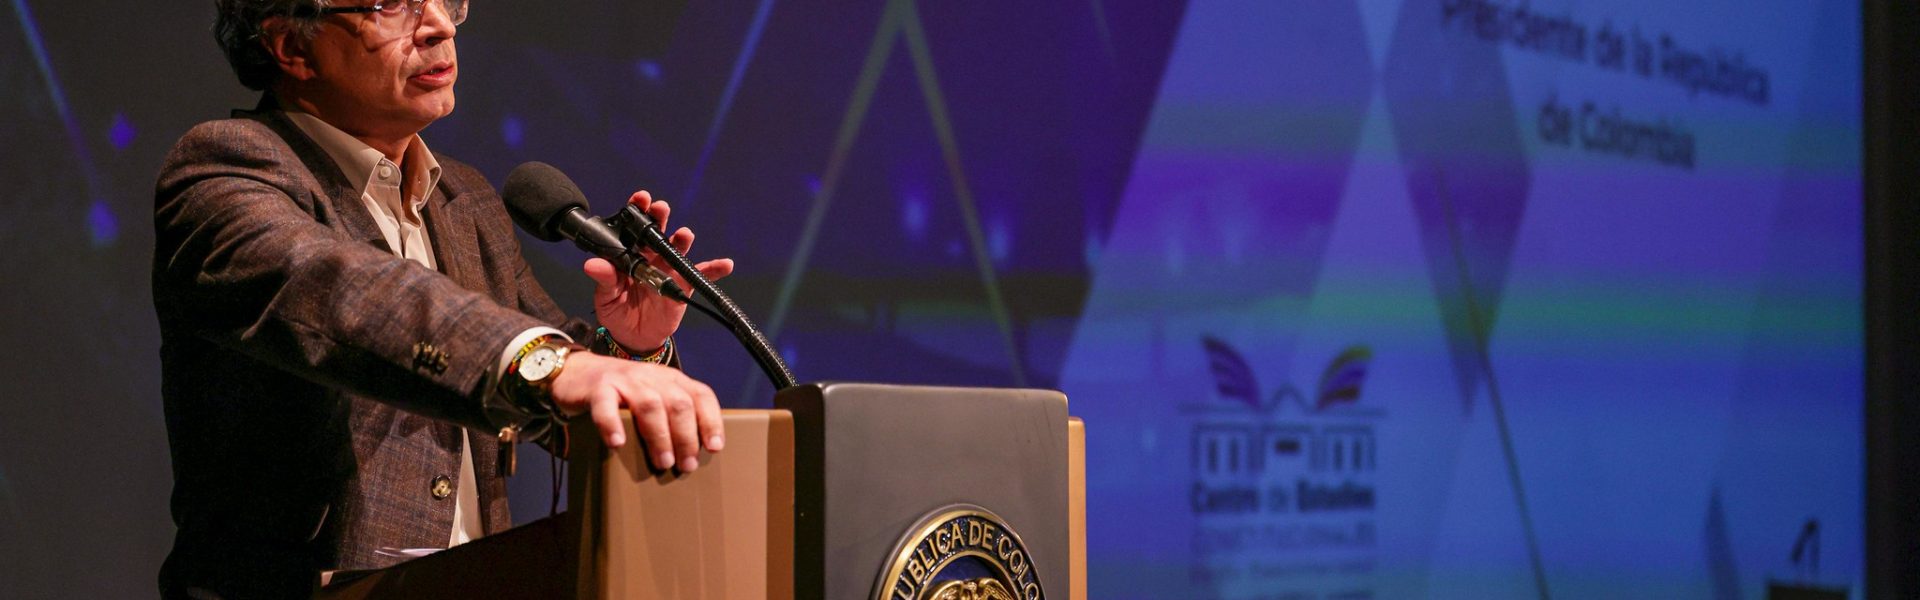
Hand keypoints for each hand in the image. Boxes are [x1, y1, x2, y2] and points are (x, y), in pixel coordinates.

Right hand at [549, 352, 723, 471]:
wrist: (576, 372)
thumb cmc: (621, 394)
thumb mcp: (652, 397)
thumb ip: (671, 415)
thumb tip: (691, 454)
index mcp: (671, 379)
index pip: (700, 395)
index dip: (711, 420)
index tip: (715, 447)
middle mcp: (652, 376)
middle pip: (678, 403)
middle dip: (686, 437)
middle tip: (687, 465)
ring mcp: (625, 380)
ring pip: (650, 405)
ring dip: (659, 436)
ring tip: (663, 462)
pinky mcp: (598, 387)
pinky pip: (606, 406)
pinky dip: (612, 425)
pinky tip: (617, 444)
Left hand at [582, 191, 734, 352]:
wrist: (634, 337)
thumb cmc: (616, 312)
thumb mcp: (605, 297)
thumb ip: (604, 279)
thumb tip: (592, 265)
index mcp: (629, 254)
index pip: (632, 228)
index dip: (637, 210)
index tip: (640, 199)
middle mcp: (650, 256)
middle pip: (656, 232)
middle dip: (659, 217)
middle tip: (660, 208)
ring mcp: (668, 270)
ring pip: (677, 249)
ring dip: (682, 240)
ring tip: (684, 235)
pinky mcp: (683, 286)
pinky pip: (701, 276)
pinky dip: (714, 269)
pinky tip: (725, 264)